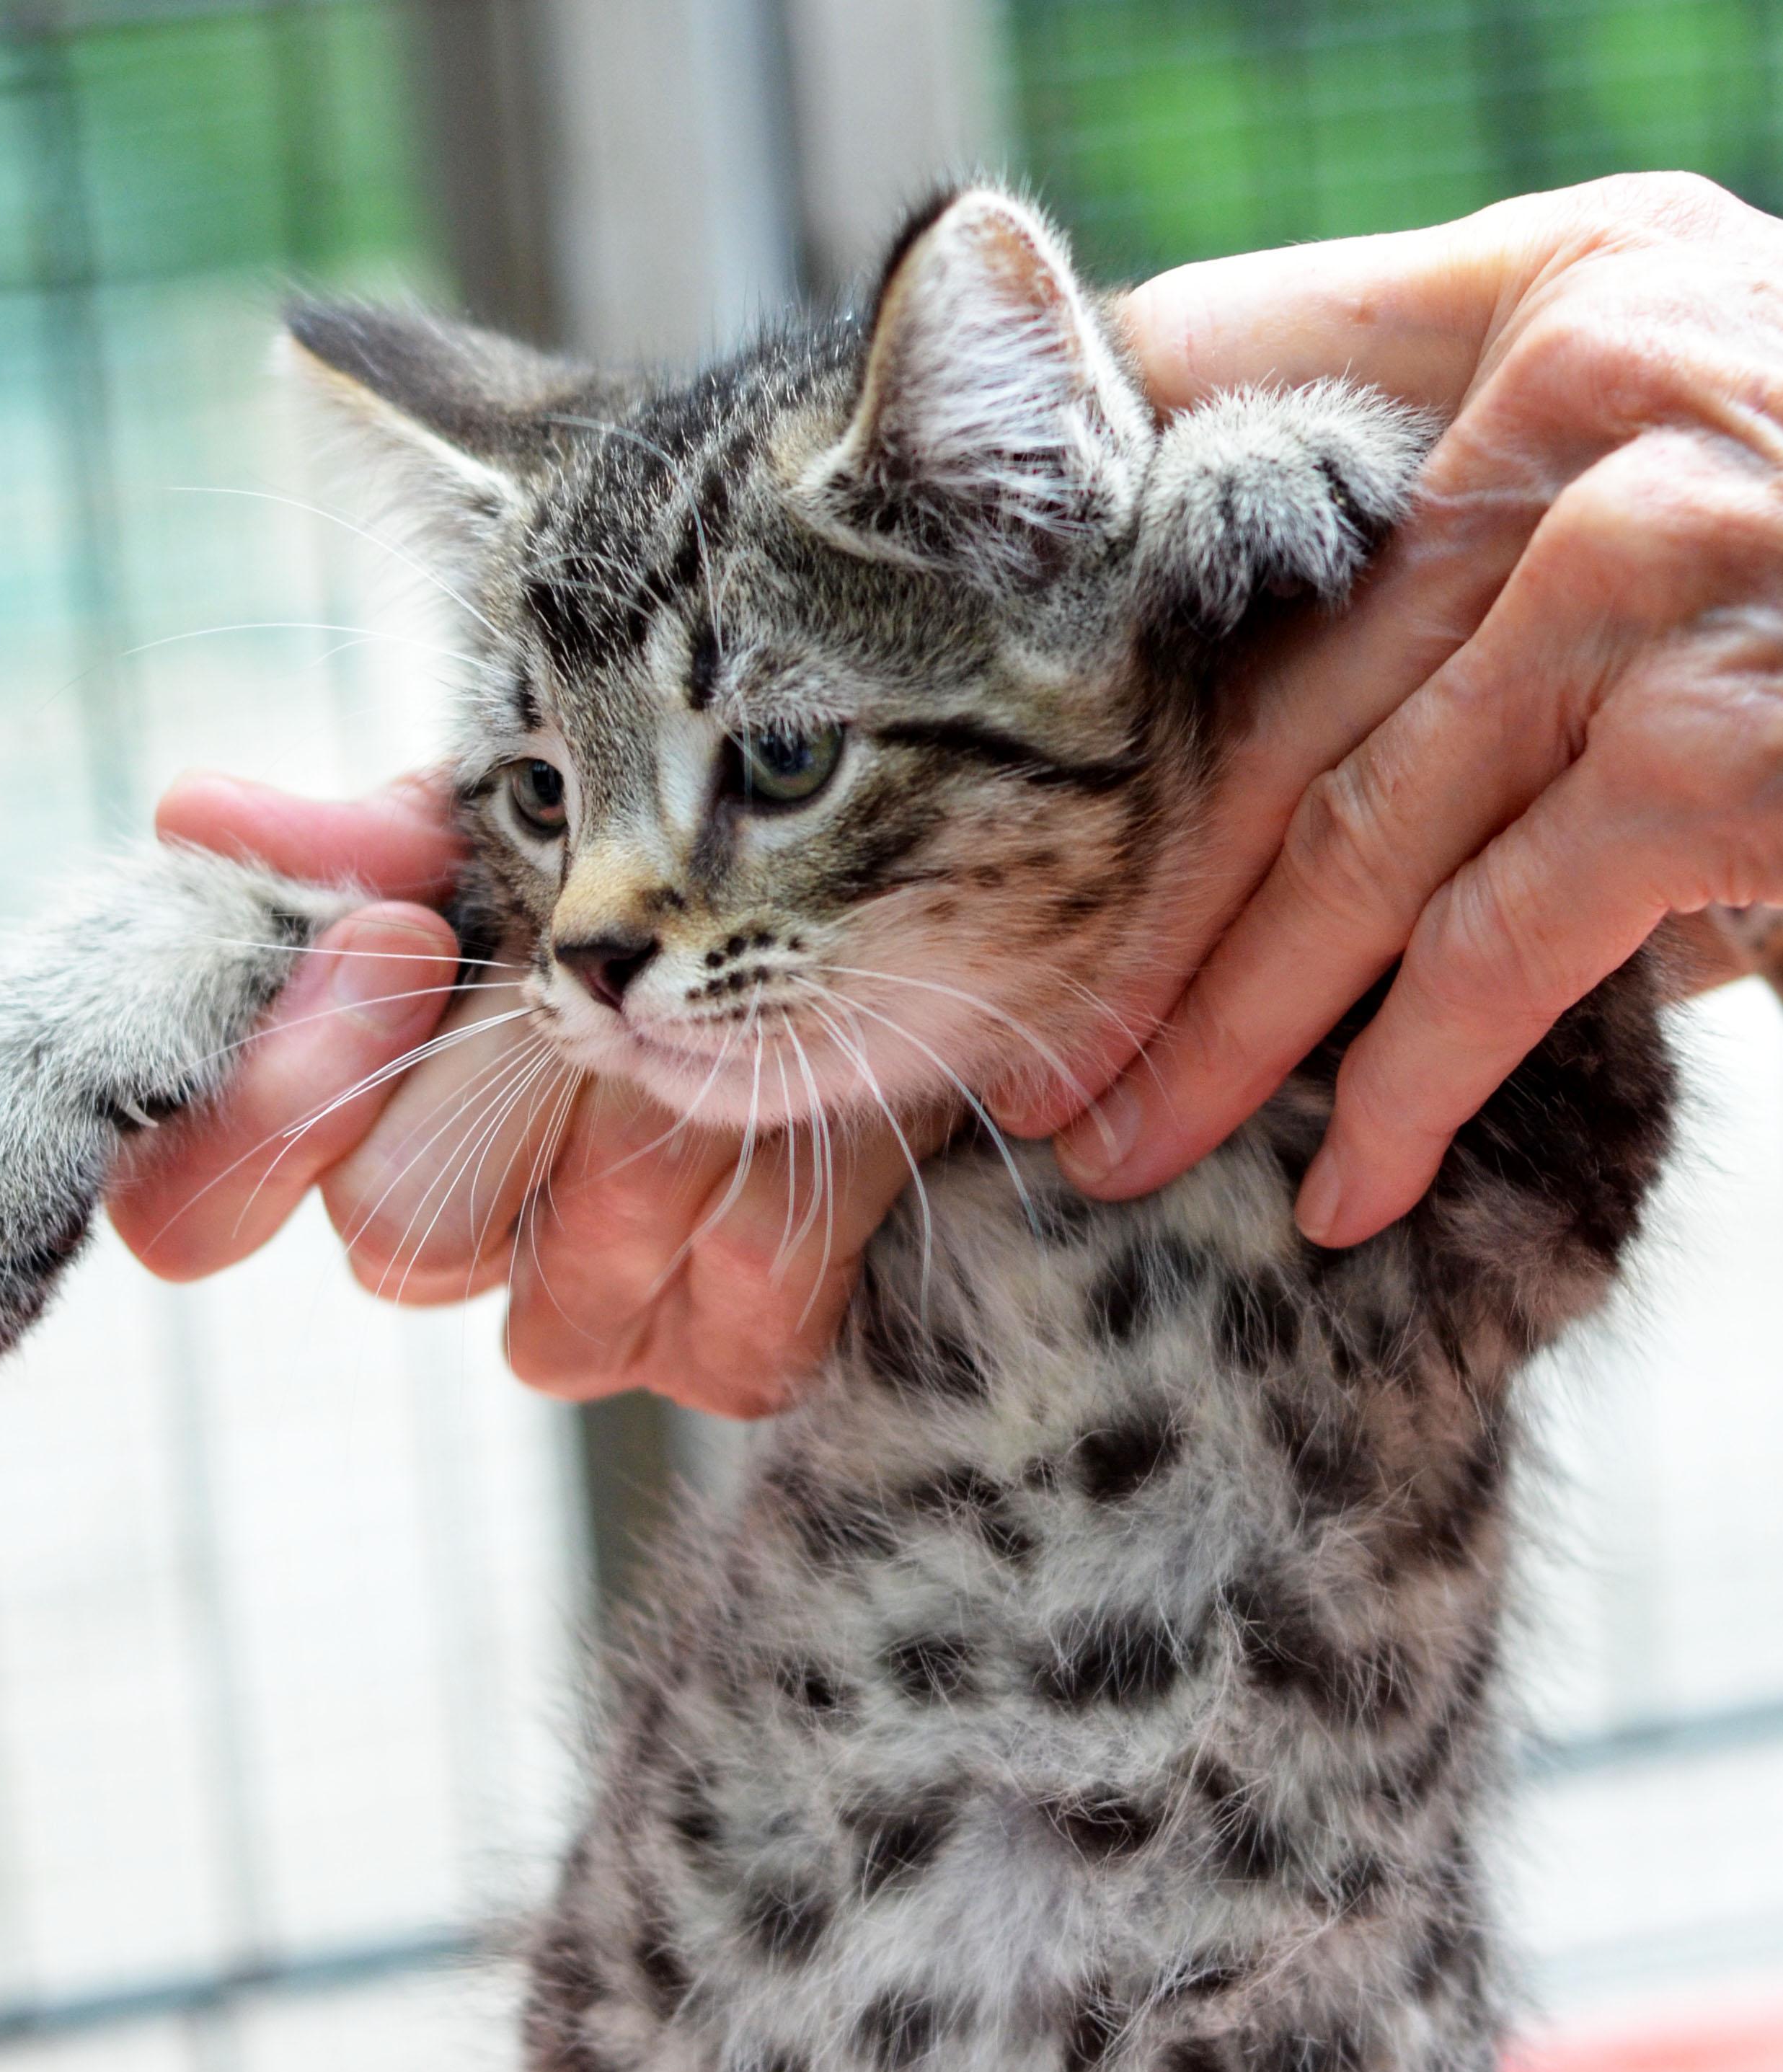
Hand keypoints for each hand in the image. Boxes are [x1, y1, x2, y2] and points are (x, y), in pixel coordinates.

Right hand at [109, 772, 918, 1417]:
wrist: (897, 913)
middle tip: (621, 972)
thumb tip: (196, 815)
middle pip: (397, 1237)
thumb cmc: (681, 866)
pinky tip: (840, 1119)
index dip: (271, 1104)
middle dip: (532, 1078)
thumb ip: (374, 837)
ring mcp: (585, 1315)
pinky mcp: (725, 1361)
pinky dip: (804, 1204)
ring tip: (755, 1020)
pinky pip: (732, 1323)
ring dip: (682, 1131)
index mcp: (351, 1115)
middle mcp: (445, 1237)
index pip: (188, 1212)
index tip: (404, 940)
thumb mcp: (522, 823)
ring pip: (568, 1286)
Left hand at [1015, 171, 1782, 1243]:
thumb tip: (1276, 721)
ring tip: (1116, 1141)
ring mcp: (1651, 555)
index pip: (1242, 394)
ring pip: (1347, 834)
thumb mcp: (1686, 488)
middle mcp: (1598, 382)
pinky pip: (1490, 946)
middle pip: (1269, 684)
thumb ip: (1494, 543)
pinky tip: (1338, 1193)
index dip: (1081, 567)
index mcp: (1569, 285)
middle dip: (1125, 898)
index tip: (958, 729)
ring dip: (1216, 1025)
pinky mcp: (1707, 739)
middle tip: (1012, 1042)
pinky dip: (1403, 1091)